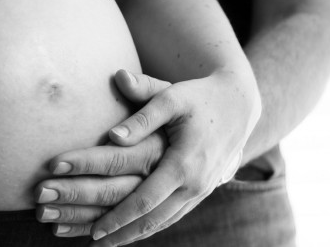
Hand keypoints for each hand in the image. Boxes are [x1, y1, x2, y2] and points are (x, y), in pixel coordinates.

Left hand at [40, 69, 259, 245]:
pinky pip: (173, 216)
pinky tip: (131, 232)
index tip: (93, 229)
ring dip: (133, 235)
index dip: (117, 217)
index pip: (144, 200)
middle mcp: (193, 184)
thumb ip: (141, 116)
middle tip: (91, 242)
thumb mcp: (169, 97)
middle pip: (151, 219)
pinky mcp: (201, 190)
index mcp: (183, 163)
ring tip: (104, 243)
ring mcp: (200, 190)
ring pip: (163, 222)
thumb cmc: (198, 97)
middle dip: (120, 233)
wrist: (238, 104)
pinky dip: (150, 227)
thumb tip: (112, 136)